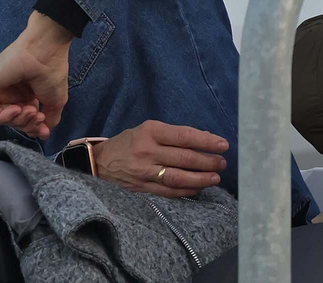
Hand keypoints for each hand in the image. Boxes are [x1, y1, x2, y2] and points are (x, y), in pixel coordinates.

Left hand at [0, 12, 72, 137]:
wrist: (44, 53)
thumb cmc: (51, 71)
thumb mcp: (54, 103)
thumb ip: (49, 120)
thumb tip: (43, 132)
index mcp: (27, 95)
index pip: (25, 120)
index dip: (34, 129)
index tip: (44, 129)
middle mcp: (12, 93)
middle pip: (14, 122)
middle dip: (27, 125)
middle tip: (38, 117)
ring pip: (2, 119)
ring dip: (18, 121)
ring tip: (31, 110)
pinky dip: (4, 116)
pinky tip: (17, 109)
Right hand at [92, 121, 227, 197]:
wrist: (99, 163)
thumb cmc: (127, 143)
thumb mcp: (145, 130)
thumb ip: (171, 136)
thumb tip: (203, 141)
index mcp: (149, 132)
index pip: (184, 136)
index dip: (206, 141)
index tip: (223, 145)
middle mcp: (147, 151)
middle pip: (185, 158)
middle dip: (208, 161)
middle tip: (222, 162)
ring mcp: (145, 172)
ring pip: (179, 177)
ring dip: (201, 178)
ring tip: (215, 177)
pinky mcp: (144, 188)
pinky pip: (170, 192)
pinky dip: (187, 191)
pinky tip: (199, 187)